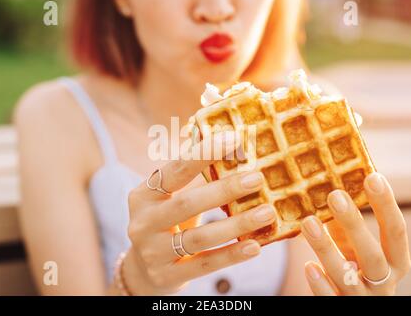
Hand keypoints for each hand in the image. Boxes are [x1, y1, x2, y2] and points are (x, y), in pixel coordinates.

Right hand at [125, 133, 275, 294]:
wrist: (144, 269)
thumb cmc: (166, 222)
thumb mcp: (169, 197)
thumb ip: (188, 172)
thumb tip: (221, 135)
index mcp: (144, 195)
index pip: (174, 170)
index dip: (203, 153)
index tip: (235, 138)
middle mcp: (142, 222)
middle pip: (187, 204)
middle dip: (225, 190)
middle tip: (258, 178)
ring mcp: (152, 252)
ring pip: (199, 238)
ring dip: (237, 224)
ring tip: (268, 212)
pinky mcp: (166, 275)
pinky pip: (204, 265)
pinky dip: (231, 255)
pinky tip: (255, 246)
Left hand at [301, 173, 410, 295]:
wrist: (355, 307)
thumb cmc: (355, 270)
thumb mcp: (356, 248)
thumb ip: (347, 226)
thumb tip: (329, 186)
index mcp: (395, 261)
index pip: (395, 230)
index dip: (386, 204)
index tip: (373, 177)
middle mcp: (385, 283)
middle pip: (373, 255)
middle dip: (354, 224)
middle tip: (334, 195)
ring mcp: (363, 299)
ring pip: (348, 278)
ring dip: (326, 248)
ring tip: (308, 222)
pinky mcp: (343, 309)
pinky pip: (331, 299)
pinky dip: (320, 284)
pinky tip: (309, 267)